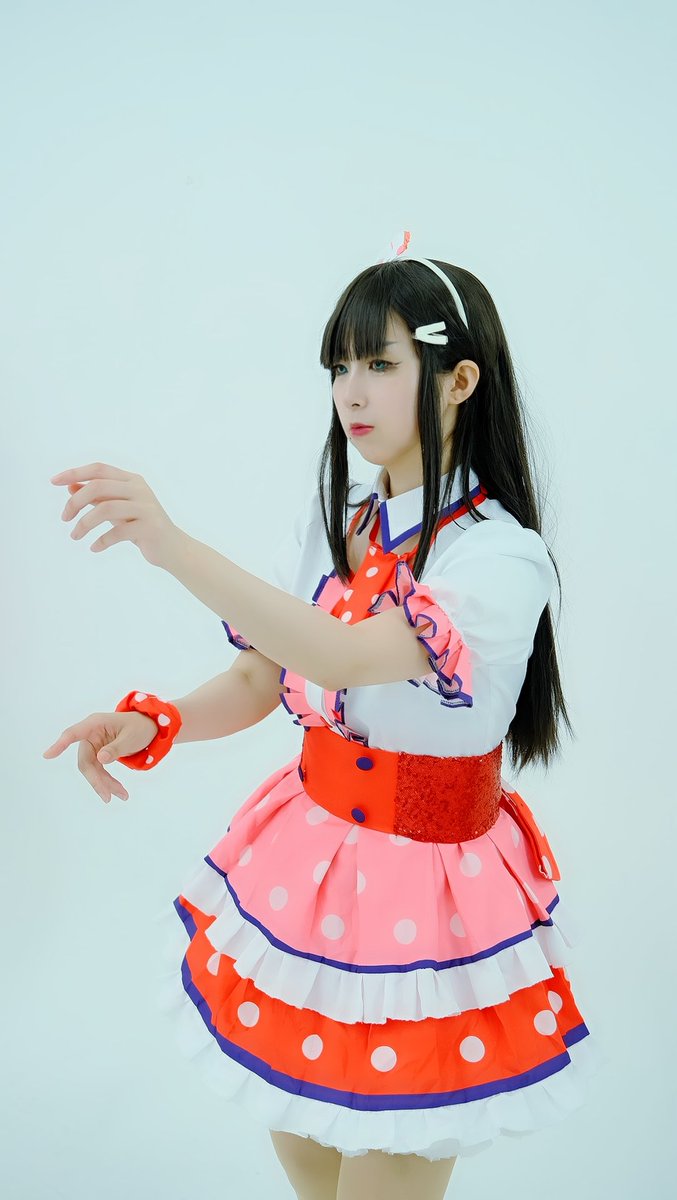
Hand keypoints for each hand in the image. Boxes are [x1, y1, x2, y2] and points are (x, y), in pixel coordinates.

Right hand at [42, 710, 158, 803]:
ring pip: (92, 770)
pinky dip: (108, 782)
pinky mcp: (98, 754)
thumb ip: (116, 747)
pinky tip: (120, 792)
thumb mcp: (132, 736)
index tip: (47, 755)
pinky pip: (99, 771)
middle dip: (96, 780)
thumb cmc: (139, 727)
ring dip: (105, 784)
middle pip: (85, 761)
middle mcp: (90, 735)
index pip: (73, 734)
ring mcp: (93, 745)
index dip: (60, 744)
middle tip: (108, 797)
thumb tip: (100, 759)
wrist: (149, 727)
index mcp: (95, 724)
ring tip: (123, 796)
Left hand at [50, 461, 182, 568]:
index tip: (53, 481)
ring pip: (105, 509)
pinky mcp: (150, 527)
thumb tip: (69, 486)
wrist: (172, 548)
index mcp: (131, 480)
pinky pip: (118, 532)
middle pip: (98, 486)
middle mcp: (139, 489)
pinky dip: (101, 541)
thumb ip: (97, 496)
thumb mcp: (117, 509)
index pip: (98, 469)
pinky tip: (94, 548)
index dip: (75, 472)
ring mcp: (146, 507)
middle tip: (64, 518)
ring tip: (75, 536)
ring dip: (84, 524)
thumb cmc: (141, 526)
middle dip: (75, 502)